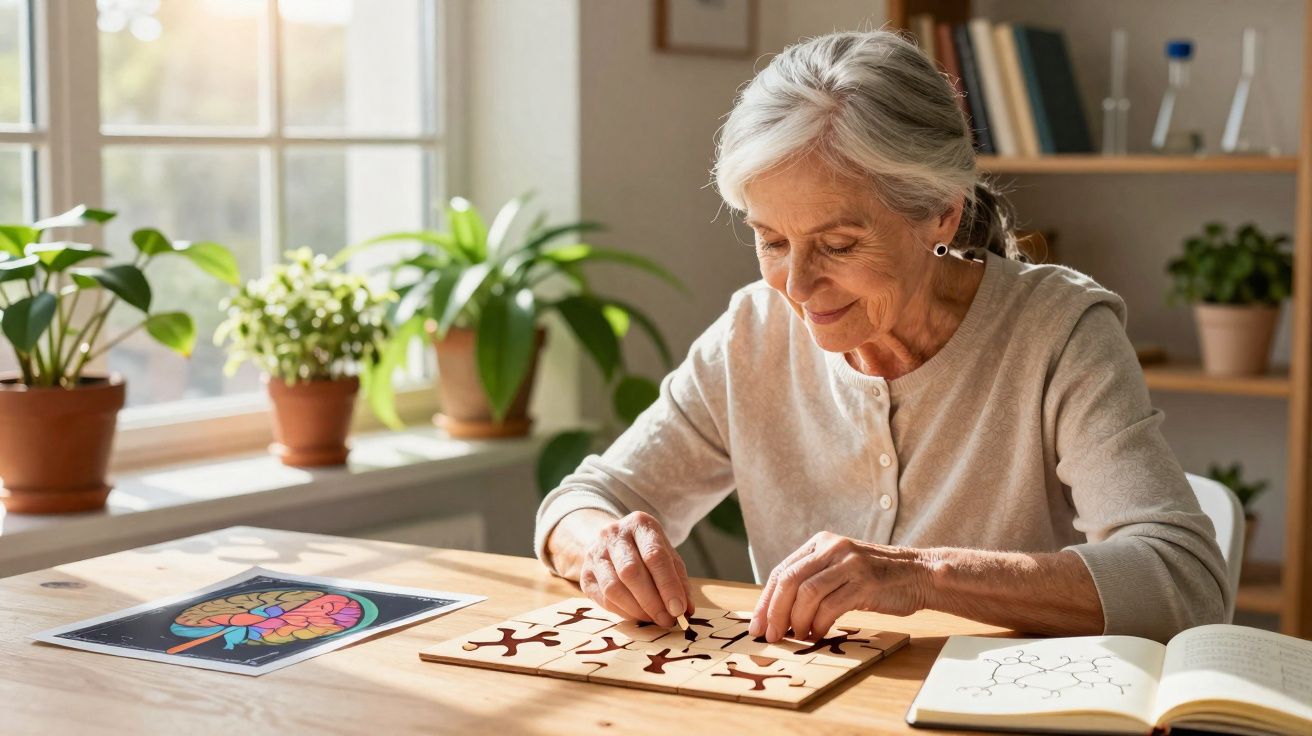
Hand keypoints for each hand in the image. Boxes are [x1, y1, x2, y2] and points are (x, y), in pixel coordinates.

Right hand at [577, 511, 692, 626]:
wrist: (613, 542)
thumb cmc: (646, 550)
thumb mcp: (668, 556)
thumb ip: (679, 580)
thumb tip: (685, 610)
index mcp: (640, 524)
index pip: (655, 556)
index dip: (668, 585)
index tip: (679, 609)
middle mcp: (614, 534)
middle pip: (631, 572)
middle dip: (652, 601)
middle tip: (667, 620)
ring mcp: (595, 553)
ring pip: (614, 588)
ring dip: (637, 610)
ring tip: (654, 619)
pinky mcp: (585, 574)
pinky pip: (604, 599)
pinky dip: (624, 612)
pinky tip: (638, 615)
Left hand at [749, 531, 930, 641]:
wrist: (919, 574)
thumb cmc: (876, 577)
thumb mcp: (840, 567)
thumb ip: (813, 579)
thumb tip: (778, 612)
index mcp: (821, 542)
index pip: (782, 571)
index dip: (765, 601)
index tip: (757, 625)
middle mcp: (833, 548)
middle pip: (789, 581)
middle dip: (775, 612)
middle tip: (771, 635)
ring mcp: (850, 563)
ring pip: (807, 594)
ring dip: (796, 621)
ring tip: (796, 636)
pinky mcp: (865, 582)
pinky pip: (831, 606)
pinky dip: (819, 624)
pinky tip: (817, 634)